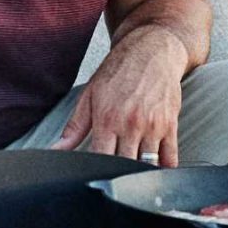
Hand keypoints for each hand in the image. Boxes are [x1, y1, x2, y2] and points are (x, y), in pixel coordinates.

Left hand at [53, 28, 185, 165]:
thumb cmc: (119, 71)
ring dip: (141, 173)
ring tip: (134, 174)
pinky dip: (164, 168)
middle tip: (115, 176)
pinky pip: (170, 157)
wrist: (151, 51)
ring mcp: (153, 125)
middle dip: (119, 175)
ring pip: (148, 165)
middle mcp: (131, 124)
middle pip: (125, 166)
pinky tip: (156, 168)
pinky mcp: (170, 124)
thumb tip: (57, 149)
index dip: (97, 171)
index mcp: (107, 119)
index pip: (101, 158)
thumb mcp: (90, 96)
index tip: (96, 175)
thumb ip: (74, 127)